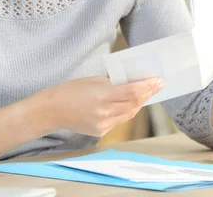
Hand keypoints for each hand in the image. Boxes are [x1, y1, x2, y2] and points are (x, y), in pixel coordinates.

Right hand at [40, 76, 163, 136]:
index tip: (158, 80)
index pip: (132, 91)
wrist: (53, 110)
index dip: (147, 86)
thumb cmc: (71, 90)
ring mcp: (103, 124)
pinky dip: (127, 111)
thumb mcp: (94, 81)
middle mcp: (105, 112)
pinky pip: (119, 120)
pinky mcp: (101, 131)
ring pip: (129, 113)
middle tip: (158, 85)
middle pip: (134, 103)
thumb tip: (133, 83)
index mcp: (102, 95)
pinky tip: (131, 104)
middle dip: (148, 93)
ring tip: (148, 93)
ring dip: (140, 103)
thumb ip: (114, 84)